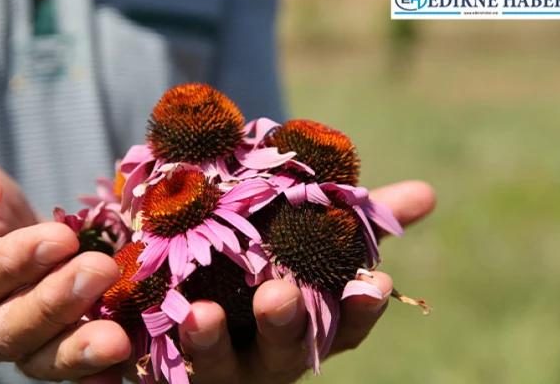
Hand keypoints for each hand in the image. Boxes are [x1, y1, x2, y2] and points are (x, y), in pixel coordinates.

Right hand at [0, 150, 129, 381]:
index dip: (15, 262)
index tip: (61, 238)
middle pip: (8, 327)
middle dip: (57, 302)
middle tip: (101, 271)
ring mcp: (7, 344)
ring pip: (38, 357)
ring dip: (78, 348)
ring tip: (117, 338)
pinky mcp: (42, 349)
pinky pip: (64, 368)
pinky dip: (90, 373)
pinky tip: (118, 368)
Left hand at [166, 180, 435, 383]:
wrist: (186, 282)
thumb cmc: (261, 265)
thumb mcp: (304, 238)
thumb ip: (353, 220)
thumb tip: (427, 194)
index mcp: (304, 325)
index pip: (343, 326)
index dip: (360, 309)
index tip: (375, 283)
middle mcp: (265, 353)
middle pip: (281, 349)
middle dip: (282, 325)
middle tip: (278, 296)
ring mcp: (214, 365)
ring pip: (214, 364)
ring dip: (209, 342)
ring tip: (200, 313)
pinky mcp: (162, 363)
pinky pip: (152, 361)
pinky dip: (143, 346)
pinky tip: (132, 321)